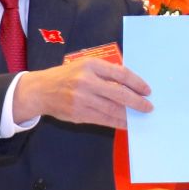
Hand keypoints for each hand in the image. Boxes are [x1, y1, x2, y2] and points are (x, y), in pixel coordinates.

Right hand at [14, 57, 151, 129]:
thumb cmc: (67, 76)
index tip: (147, 90)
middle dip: (137, 102)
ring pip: (112, 109)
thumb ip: (105, 72)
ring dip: (129, 115)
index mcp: (90, 65)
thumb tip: (131, 85)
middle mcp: (86, 81)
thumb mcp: (84, 66)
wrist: (40, 90)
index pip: (120, 74)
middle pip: (119, 93)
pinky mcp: (79, 113)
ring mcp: (82, 99)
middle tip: (148, 107)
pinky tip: (125, 123)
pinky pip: (103, 120)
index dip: (137, 83)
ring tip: (139, 117)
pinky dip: (117, 122)